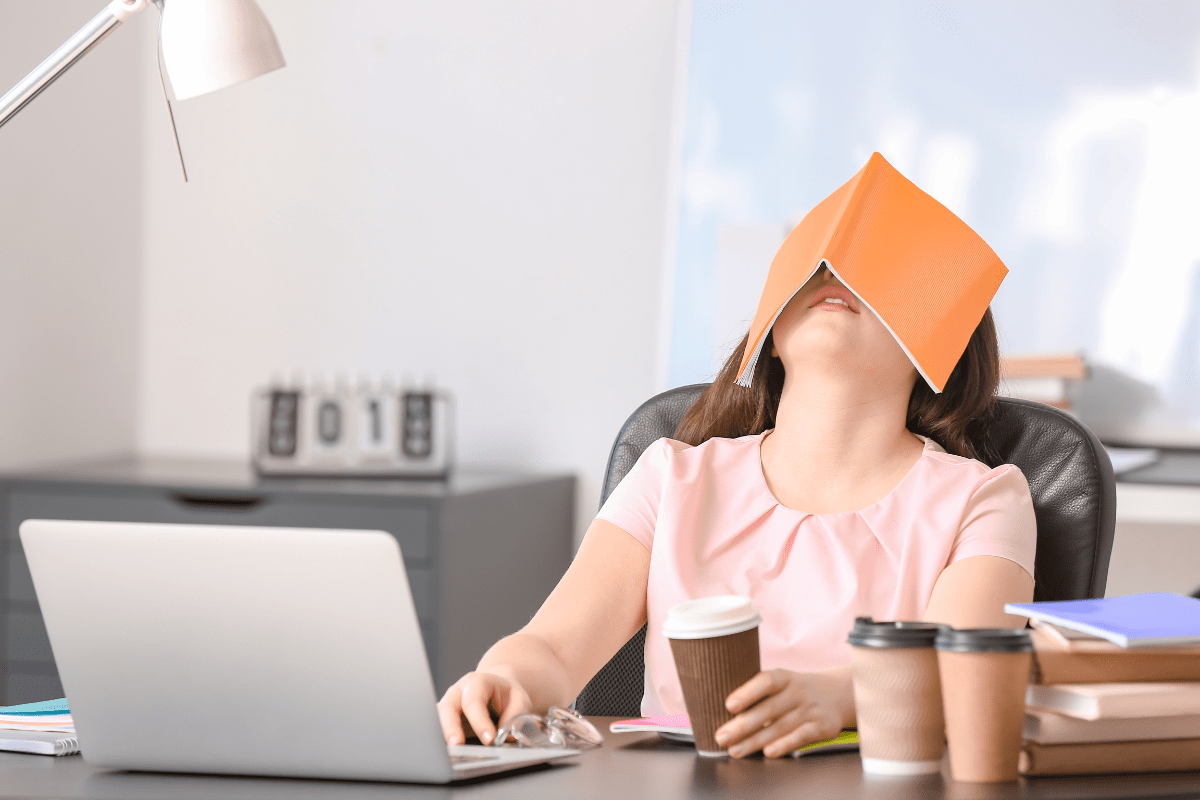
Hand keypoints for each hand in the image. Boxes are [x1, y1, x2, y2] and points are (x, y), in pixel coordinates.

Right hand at [437, 671, 532, 744]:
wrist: (499, 690)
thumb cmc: (508, 696)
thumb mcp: (519, 701)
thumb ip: (514, 718)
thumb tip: (505, 738)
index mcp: (477, 682)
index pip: (474, 701)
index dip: (480, 721)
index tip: (489, 740)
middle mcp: (458, 691)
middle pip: (448, 707)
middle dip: (451, 727)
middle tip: (458, 745)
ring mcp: (449, 704)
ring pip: (438, 718)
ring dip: (443, 734)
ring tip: (451, 752)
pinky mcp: (445, 719)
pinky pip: (438, 728)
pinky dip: (440, 739)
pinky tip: (446, 752)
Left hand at [713, 668, 850, 757]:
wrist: (838, 693)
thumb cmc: (795, 690)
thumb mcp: (781, 683)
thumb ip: (758, 693)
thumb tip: (724, 711)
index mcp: (784, 677)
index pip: (765, 681)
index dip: (747, 693)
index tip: (729, 705)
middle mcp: (797, 692)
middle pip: (768, 709)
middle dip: (743, 726)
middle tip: (722, 737)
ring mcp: (810, 710)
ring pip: (780, 727)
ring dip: (755, 741)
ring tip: (735, 750)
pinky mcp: (822, 727)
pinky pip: (801, 737)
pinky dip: (784, 745)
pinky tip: (767, 752)